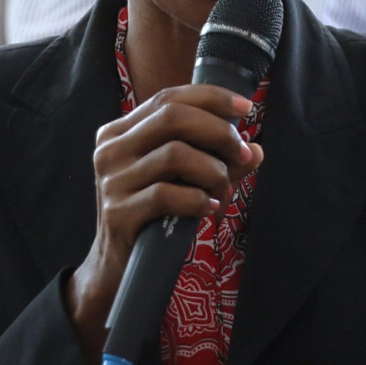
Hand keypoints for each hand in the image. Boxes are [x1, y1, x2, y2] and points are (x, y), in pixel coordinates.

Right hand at [64, 84, 263, 364]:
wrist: (115, 267)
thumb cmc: (154, 215)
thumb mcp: (183, 180)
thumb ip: (217, 160)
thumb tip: (256, 149)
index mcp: (120, 131)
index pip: (168, 97)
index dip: (211, 98)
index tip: (247, 108)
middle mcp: (110, 149)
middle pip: (172, 117)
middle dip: (218, 132)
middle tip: (242, 155)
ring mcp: (110, 180)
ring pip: (174, 154)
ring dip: (213, 171)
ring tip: (223, 192)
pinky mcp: (117, 211)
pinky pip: (167, 195)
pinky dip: (198, 200)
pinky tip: (209, 209)